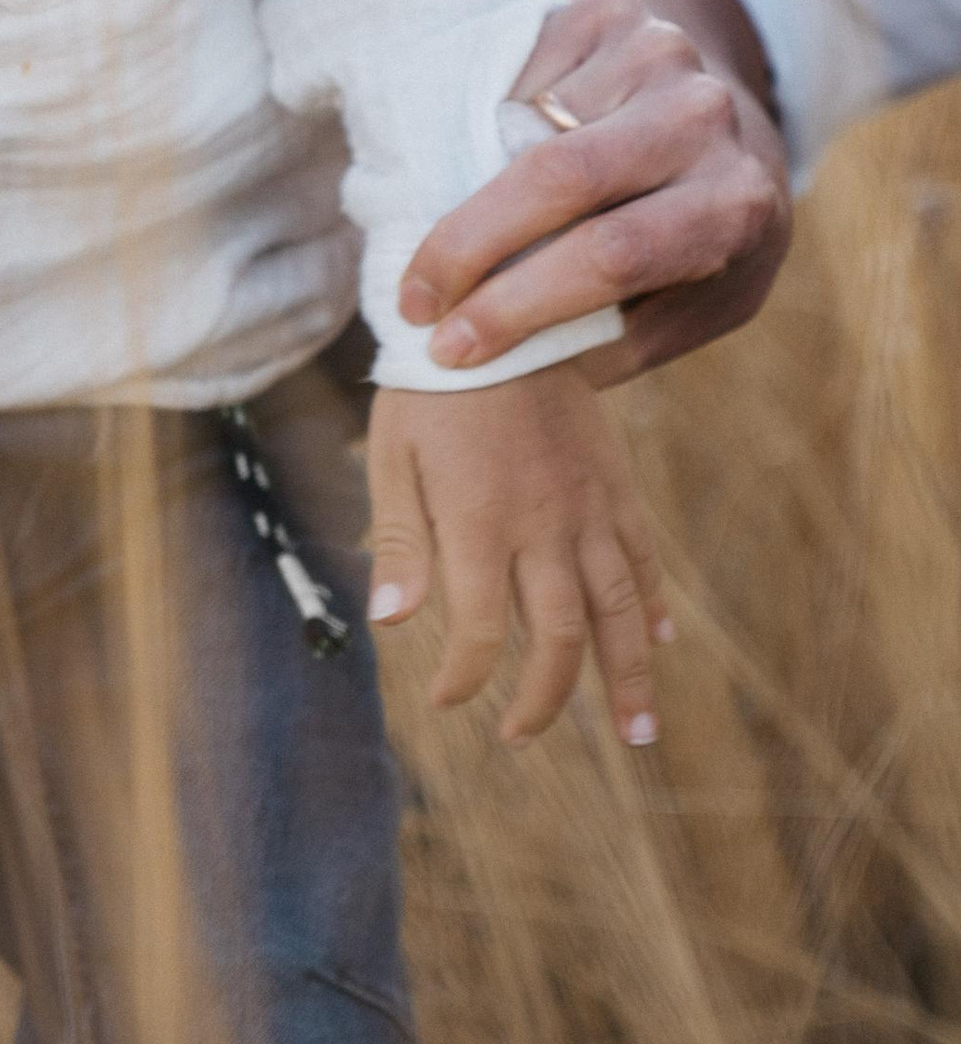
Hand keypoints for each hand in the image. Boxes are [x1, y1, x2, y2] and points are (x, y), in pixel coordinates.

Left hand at [368, 369, 667, 746]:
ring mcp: (590, 506)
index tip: (447, 700)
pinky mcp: (617, 484)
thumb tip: (389, 621)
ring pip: (620, 610)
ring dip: (627, 677)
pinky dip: (652, 606)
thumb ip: (397, 541)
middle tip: (521, 738)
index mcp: (480, 521)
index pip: (480, 631)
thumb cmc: (431, 387)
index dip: (465, 678)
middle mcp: (545, 524)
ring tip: (637, 734)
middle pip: (560, 637)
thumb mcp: (393, 456)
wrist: (500, 304)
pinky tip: (654, 642)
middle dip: (544, 699)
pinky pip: (644, 557)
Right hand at [398, 0, 791, 386]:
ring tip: (443, 225)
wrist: (724, 138)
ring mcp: (662, 53)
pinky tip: (485, 151)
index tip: (449, 345)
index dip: (517, 304)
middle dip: (466, 241)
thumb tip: (497, 361)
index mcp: (735, 208)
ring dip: (468, 178)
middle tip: (410, 298)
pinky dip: (483, 112)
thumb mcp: (678, 312)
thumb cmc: (685, 248)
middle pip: (559, 174)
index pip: (612, 255)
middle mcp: (705, 119)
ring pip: (524, 117)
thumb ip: (606, 336)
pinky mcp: (616, 10)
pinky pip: (516, 64)